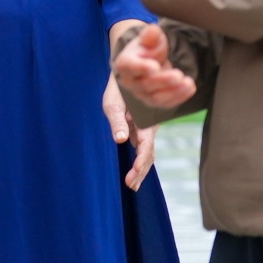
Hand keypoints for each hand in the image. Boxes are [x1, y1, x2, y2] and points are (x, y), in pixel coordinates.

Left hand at [103, 72, 155, 189]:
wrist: (125, 77)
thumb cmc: (118, 90)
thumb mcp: (113, 103)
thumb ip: (118, 121)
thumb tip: (121, 140)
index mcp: (146, 121)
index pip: (146, 145)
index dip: (141, 160)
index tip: (135, 171)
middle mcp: (149, 128)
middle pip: (149, 154)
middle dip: (141, 171)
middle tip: (131, 185)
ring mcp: (146, 131)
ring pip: (147, 154)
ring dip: (141, 170)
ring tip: (132, 185)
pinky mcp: (141, 132)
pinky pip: (143, 150)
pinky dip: (140, 162)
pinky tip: (134, 174)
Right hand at [113, 23, 195, 108]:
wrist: (150, 60)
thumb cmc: (148, 48)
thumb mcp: (150, 38)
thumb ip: (150, 35)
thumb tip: (153, 30)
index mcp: (125, 64)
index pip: (131, 67)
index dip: (142, 67)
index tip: (155, 66)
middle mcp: (130, 82)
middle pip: (146, 84)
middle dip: (163, 80)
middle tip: (178, 75)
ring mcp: (142, 94)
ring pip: (156, 98)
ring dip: (174, 92)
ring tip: (188, 83)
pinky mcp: (155, 101)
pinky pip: (166, 103)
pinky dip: (179, 97)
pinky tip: (190, 88)